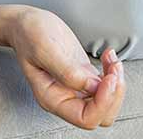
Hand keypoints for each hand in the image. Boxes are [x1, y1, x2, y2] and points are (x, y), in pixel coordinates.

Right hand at [6, 8, 126, 129]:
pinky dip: (113, 72)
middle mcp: (65, 97)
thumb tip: (93, 87)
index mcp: (52, 98)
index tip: (108, 79)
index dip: (102, 102)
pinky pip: (106, 85)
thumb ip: (68, 72)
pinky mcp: (84, 76)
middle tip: (113, 69)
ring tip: (111, 60)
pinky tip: (108, 56)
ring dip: (116, 82)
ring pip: (107, 101)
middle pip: (101, 114)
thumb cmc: (29, 35)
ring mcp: (76, 88)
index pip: (86, 118)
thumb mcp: (46, 49)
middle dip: (113, 93)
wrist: (27, 23)